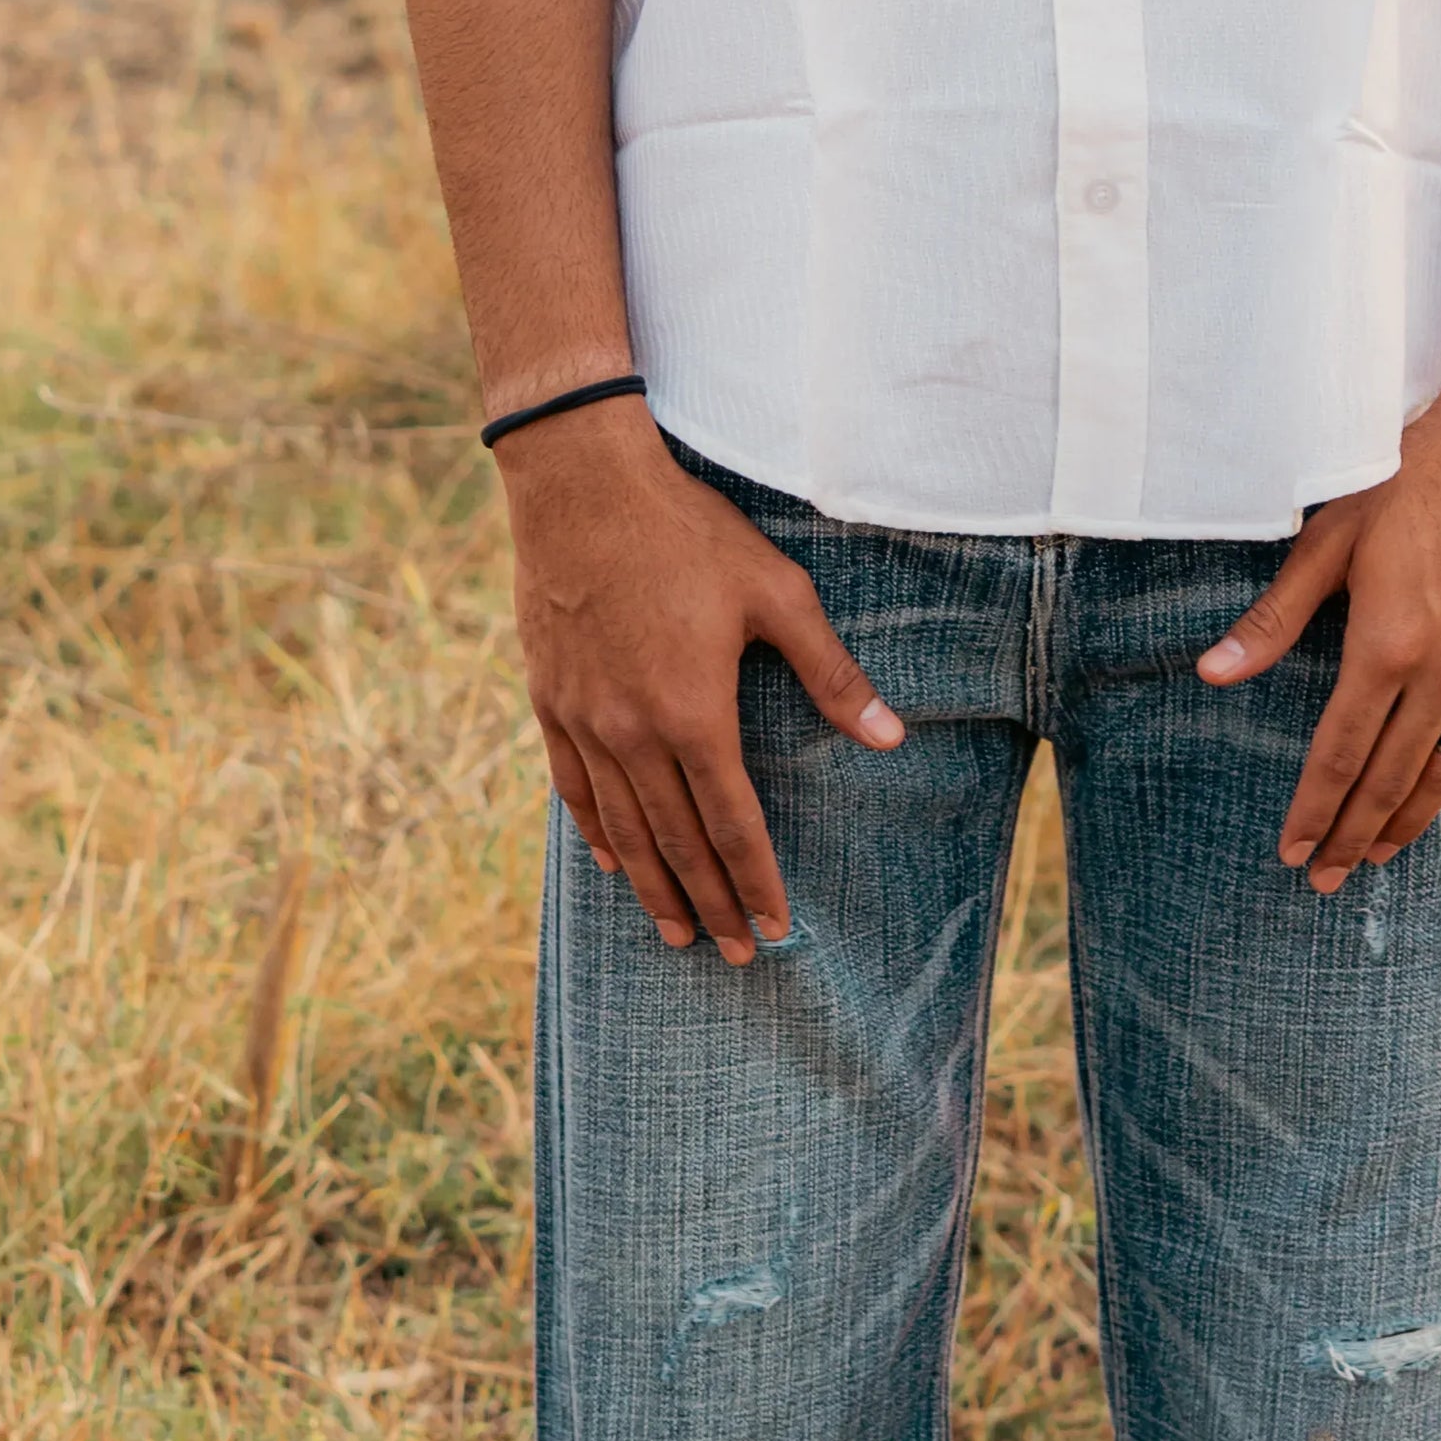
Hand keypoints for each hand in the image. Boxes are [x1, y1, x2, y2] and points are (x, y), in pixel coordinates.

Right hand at [499, 402, 901, 958]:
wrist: (581, 486)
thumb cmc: (688, 533)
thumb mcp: (777, 594)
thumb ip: (831, 673)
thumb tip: (889, 736)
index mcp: (695, 715)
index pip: (734, 826)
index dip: (757, 884)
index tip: (775, 930)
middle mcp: (635, 734)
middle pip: (677, 843)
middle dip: (712, 903)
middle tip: (735, 954)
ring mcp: (585, 721)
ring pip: (622, 828)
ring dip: (653, 887)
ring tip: (677, 932)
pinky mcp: (550, 700)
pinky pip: (573, 787)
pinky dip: (596, 833)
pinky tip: (612, 862)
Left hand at [1198, 337, 1440, 888]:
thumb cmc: (1416, 474)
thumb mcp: (1332, 537)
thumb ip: (1275, 618)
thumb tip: (1212, 673)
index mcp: (1387, 643)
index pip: (1341, 754)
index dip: (1314, 810)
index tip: (1293, 853)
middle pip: (1392, 780)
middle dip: (1353, 835)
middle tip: (1326, 878)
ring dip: (1411, 821)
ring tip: (1379, 853)